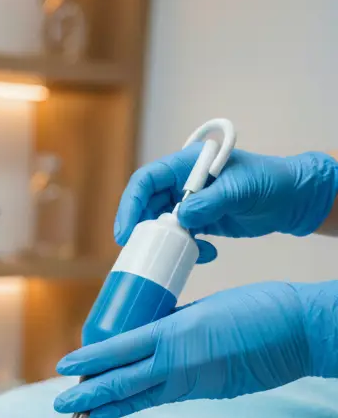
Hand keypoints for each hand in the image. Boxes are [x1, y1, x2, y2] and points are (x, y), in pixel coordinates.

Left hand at [53, 281, 337, 417]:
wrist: (302, 331)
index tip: (65, 365)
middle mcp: (177, 360)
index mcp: (174, 331)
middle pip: (121, 380)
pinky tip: (121, 408)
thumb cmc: (259, 308)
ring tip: (82, 412)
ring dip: (107, 405)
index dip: (90, 360)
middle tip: (60, 403)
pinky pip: (162, 398)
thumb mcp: (206, 307)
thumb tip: (149, 335)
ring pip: (138, 395)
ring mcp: (191, 380)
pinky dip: (137, 403)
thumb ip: (175, 323)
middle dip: (87, 394)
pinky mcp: (205, 392)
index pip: (120, 349)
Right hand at [115, 147, 337, 261]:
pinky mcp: (198, 221)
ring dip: (168, 242)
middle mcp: (183, 182)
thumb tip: (179, 217)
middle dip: (144, 229)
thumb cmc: (270, 183)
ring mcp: (190, 202)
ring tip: (183, 252)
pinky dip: (187, 249)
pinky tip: (206, 253)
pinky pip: (179, 237)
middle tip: (143, 251)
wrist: (292, 200)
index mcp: (188, 164)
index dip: (131, 204)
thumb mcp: (241, 189)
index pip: (147, 181)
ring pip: (161, 224)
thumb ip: (209, 202)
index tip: (126, 231)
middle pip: (147, 205)